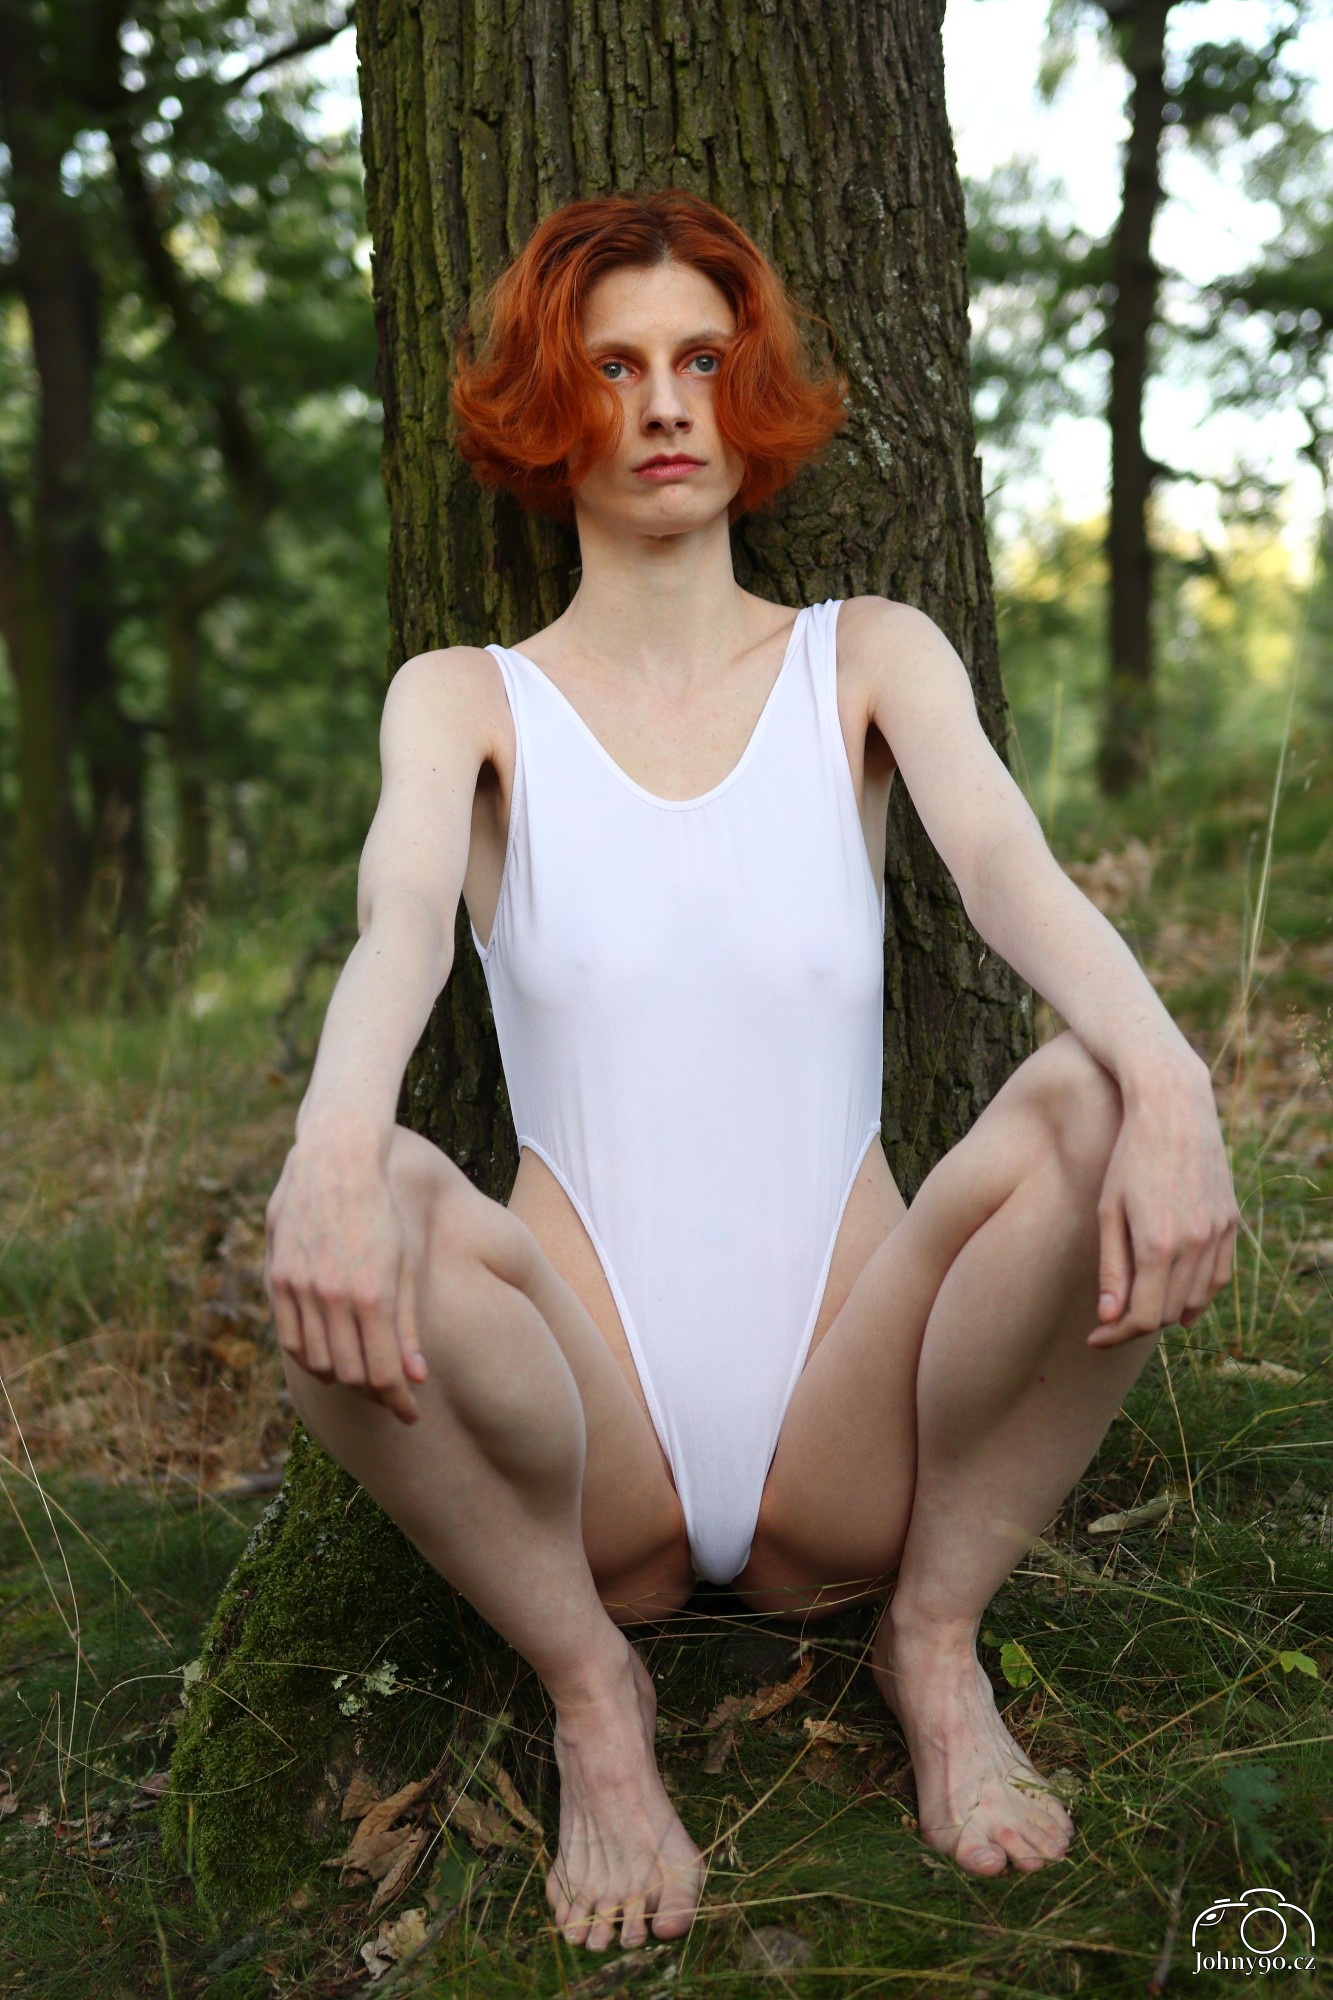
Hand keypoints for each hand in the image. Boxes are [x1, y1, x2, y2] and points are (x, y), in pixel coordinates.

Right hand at [263, 1128, 428, 1422]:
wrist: (336, 1158)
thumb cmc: (381, 1208)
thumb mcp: (405, 1263)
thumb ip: (407, 1322)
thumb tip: (414, 1378)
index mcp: (372, 1293)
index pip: (383, 1373)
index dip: (398, 1402)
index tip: (410, 1414)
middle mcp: (333, 1296)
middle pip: (351, 1374)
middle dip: (375, 1394)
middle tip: (390, 1396)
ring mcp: (300, 1287)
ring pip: (317, 1362)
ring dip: (342, 1378)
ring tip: (362, 1376)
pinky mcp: (278, 1277)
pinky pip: (290, 1338)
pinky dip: (311, 1357)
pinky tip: (328, 1356)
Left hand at [1089, 1058, 1238, 1348]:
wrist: (1174, 1108)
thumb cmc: (1129, 1156)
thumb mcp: (1108, 1211)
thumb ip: (1112, 1268)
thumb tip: (1110, 1318)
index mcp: (1158, 1244)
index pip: (1142, 1317)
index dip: (1115, 1335)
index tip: (1093, 1338)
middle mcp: (1195, 1244)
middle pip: (1169, 1313)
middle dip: (1137, 1325)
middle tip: (1109, 1324)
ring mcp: (1219, 1233)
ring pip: (1198, 1300)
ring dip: (1168, 1313)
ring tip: (1139, 1310)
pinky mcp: (1231, 1221)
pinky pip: (1219, 1276)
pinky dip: (1198, 1295)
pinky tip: (1178, 1300)